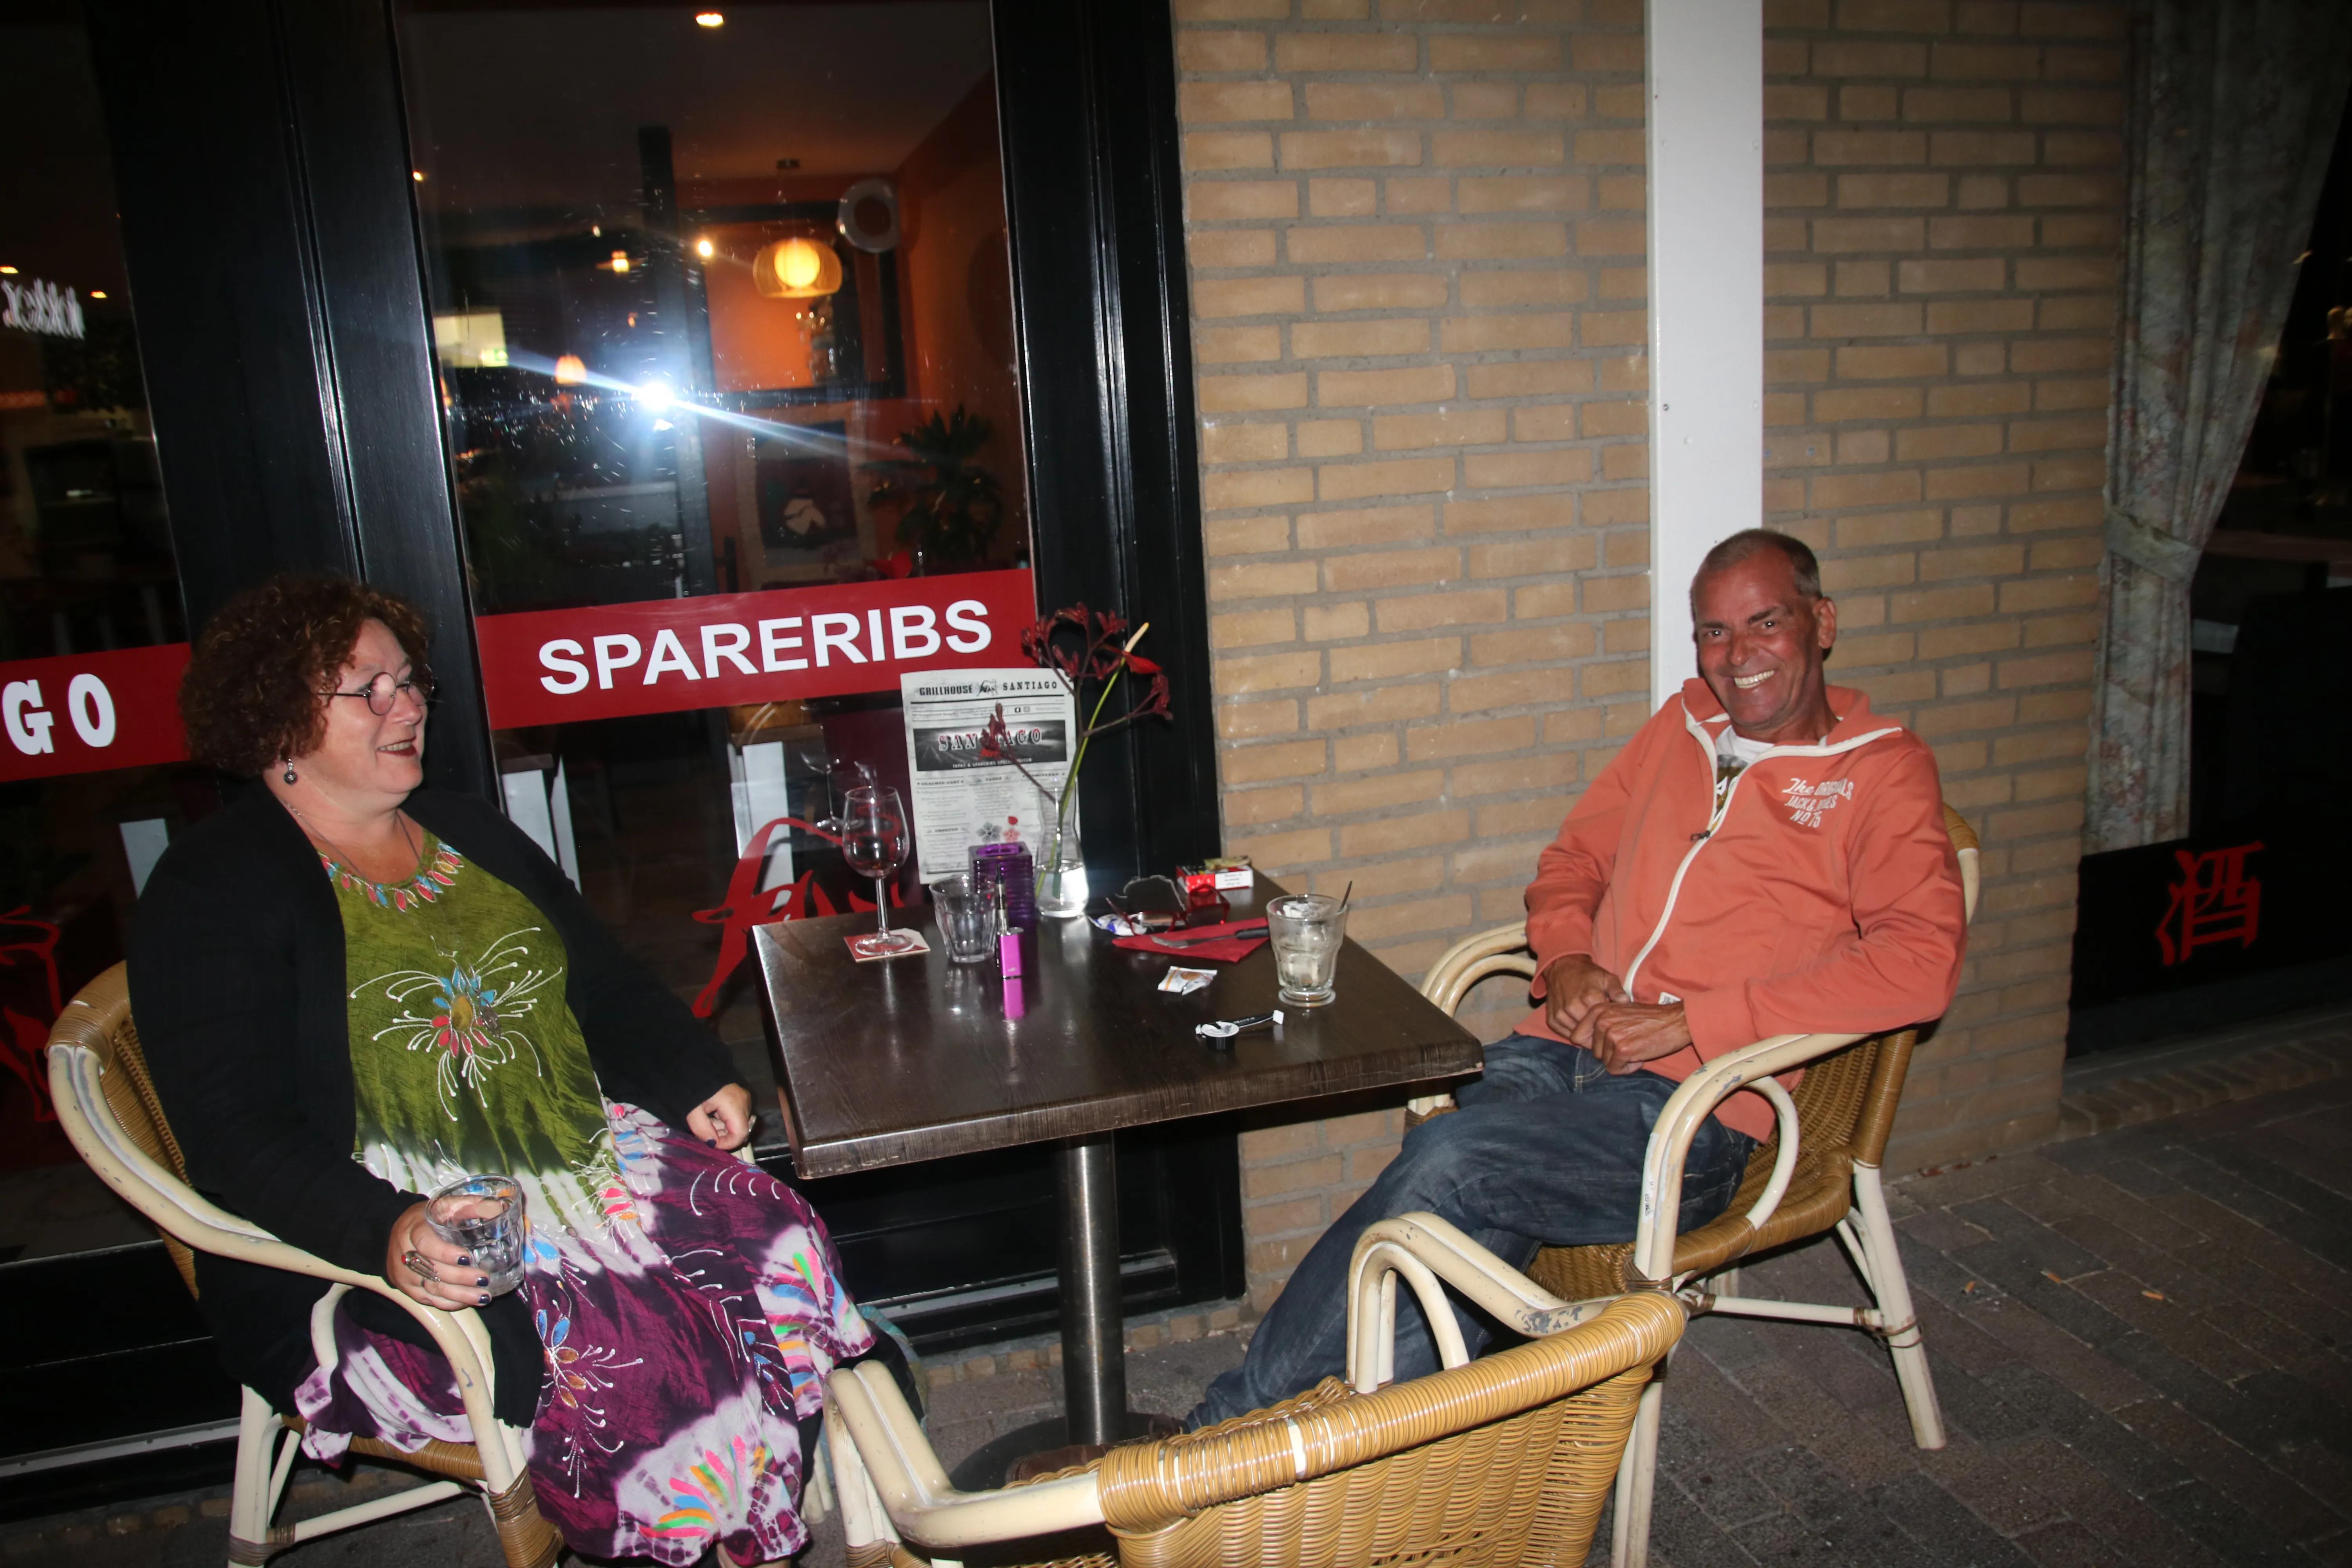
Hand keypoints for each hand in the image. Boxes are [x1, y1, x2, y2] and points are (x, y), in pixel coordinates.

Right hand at [384, 1201, 492, 1311]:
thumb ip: (469, 1206)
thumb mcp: (444, 1205)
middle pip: (433, 1271)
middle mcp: (406, 1254)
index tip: (467, 1258)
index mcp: (413, 1230)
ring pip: (432, 1289)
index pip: (426, 1244)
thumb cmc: (427, 1218)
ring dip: (460, 1295)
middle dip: (460, 1278)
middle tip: (484, 1279)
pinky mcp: (409, 1289)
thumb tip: (498, 1207)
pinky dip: (451, 1303)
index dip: (445, 1253)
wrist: (398, 1233)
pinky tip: (470, 1301)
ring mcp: (405, 1275)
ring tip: (484, 1297)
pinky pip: (429, 1300)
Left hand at [688, 1083, 755, 1150]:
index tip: (710, 1143)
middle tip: (705, 1130)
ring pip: (738, 1123)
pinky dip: (725, 1120)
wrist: (695, 1067)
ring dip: (723, 1128)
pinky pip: (736, 1115)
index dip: (726, 1144)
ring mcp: (744, 1098)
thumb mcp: (692, 1111)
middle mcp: (744, 1102)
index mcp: (734, 1104)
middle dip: (722, 1135)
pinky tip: (713, 1114)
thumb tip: (713, 1144)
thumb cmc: (693, 1088)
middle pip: (740, 1129)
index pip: (740, 1134)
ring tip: (707, 1120)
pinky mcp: (741, 1096)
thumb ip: (702, 1130)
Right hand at [1541, 953, 1625, 1037]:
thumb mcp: (1607, 978)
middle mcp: (1573, 1008)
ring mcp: (1561, 1015)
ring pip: (1577, 1036)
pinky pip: (1565, 1035)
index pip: (1603, 1023)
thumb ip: (1618, 991)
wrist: (1563, 967)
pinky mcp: (1552, 1020)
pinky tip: (1579, 1026)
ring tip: (1590, 1029)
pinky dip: (1572, 1033)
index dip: (1608, 1027)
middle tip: (1601, 1030)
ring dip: (1584, 1035)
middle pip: (1590, 1032)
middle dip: (1597, 1033)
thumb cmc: (1588, 974)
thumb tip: (1627, 1003)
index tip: (1611, 1026)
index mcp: (1590, 998)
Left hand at [1574, 1002, 1693, 1074]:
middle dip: (1611, 1053)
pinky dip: (1628, 1067)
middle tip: (1630, 1043)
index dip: (1592, 1045)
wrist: (1675, 1021)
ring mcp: (1611, 1036)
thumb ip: (1601, 1023)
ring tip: (1637, 1047)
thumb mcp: (1620, 1012)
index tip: (1608, 1044)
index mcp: (1598, 1010)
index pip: (1577, 1036)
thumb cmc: (1650, 1018)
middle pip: (1593, 1052)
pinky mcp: (1622, 1050)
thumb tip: (1582, 1042)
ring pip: (1604, 1061)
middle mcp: (1601, 1021)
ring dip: (1621, 1060)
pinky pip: (1615, 1069)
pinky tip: (1640, 1055)